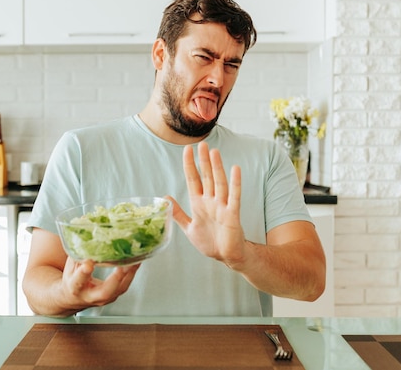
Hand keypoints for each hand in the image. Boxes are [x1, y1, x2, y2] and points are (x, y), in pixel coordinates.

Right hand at [59, 257, 139, 311]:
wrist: (73, 298)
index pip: (79, 281)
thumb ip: (77, 253)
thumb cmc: (72, 279)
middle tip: (124, 264)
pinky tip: (136, 262)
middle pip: (105, 292)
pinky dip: (131, 273)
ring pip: (119, 289)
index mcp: (75, 287)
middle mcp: (90, 296)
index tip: (88, 264)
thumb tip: (85, 233)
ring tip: (135, 259)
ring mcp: (104, 298)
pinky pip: (125, 285)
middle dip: (116, 278)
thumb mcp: (70, 266)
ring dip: (129, 274)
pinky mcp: (114, 296)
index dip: (84, 273)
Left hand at [170, 142, 246, 267]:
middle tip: (201, 144)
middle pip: (206, 177)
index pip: (193, 180)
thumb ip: (177, 213)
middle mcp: (211, 201)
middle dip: (203, 161)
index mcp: (199, 203)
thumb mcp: (189, 227)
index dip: (190, 165)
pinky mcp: (232, 215)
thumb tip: (165, 198)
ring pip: (219, 183)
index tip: (186, 150)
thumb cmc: (210, 242)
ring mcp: (222, 207)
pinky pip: (234, 197)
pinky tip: (235, 169)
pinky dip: (235, 183)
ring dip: (216, 168)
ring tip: (214, 152)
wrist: (226, 256)